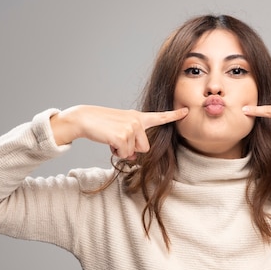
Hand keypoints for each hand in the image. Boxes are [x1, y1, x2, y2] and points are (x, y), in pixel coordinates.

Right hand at [51, 105, 188, 157]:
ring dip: (121, 150)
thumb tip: (133, 158)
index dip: (174, 115)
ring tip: (111, 137)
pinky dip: (115, 152)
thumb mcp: (120, 132)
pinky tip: (108, 141)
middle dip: (131, 149)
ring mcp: (131, 127)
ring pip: (133, 152)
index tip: (186, 111)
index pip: (159, 116)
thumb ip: (131, 142)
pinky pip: (124, 154)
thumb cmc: (102, 126)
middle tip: (116, 138)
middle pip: (144, 148)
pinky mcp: (123, 136)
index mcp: (137, 117)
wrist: (83, 119)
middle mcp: (137, 121)